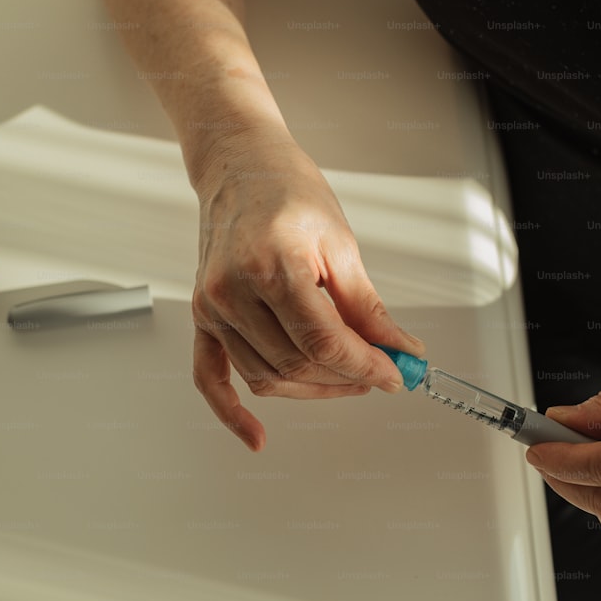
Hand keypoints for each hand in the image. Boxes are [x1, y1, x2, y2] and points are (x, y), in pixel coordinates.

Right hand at [189, 128, 424, 451]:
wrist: (239, 165)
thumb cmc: (286, 190)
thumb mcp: (339, 242)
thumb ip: (366, 306)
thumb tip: (397, 349)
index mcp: (271, 266)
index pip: (324, 340)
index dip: (367, 365)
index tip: (397, 373)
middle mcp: (232, 291)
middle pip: (295, 363)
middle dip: (346, 376)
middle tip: (382, 371)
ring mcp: (212, 306)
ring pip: (265, 376)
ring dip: (311, 389)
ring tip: (347, 378)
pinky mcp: (202, 315)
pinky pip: (209, 376)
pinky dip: (231, 411)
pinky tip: (256, 435)